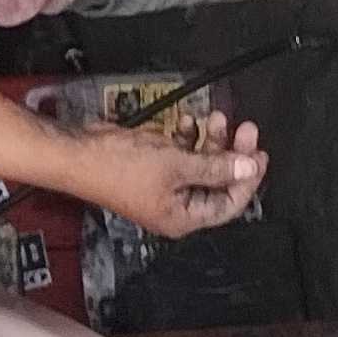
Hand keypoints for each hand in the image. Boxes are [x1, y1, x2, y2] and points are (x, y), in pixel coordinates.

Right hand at [62, 111, 268, 238]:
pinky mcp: (153, 167)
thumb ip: (216, 167)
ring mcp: (164, 186)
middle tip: (244, 129)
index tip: (259, 153)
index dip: (247, 178)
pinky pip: (181, 153)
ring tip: (216, 118)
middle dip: (231, 153)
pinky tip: (188, 122)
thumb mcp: (176, 165)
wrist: (78, 152)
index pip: (229, 204)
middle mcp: (176, 206)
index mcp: (183, 218)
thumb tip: (248, 168)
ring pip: (201, 163)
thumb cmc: (116, 168)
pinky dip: (187, 137)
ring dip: (210, 140)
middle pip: (217, 181)